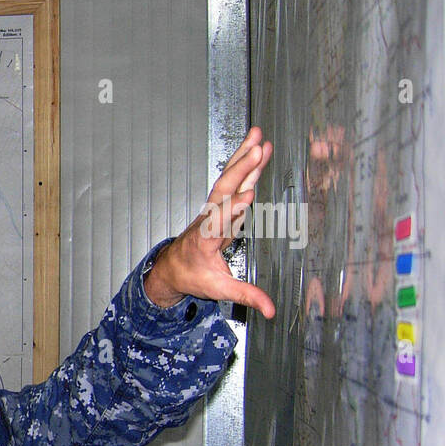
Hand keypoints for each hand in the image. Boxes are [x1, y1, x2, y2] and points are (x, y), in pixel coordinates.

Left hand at [143, 126, 276, 318]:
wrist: (173, 267)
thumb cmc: (193, 277)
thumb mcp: (218, 290)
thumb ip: (246, 295)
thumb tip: (271, 310)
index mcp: (205, 241)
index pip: (218, 223)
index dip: (232, 210)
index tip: (248, 196)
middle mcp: (207, 219)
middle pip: (223, 191)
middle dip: (240, 170)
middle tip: (257, 149)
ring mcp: (213, 209)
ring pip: (227, 180)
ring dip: (242, 157)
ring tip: (258, 135)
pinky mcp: (220, 204)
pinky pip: (233, 181)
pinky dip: (245, 164)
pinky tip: (259, 147)